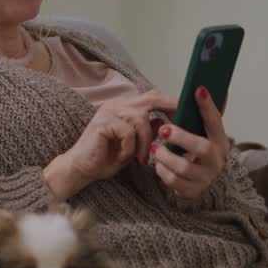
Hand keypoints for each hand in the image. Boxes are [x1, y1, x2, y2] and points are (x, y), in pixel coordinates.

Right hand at [45, 90, 176, 200]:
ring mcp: (109, 111)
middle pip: (150, 98)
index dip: (170, 104)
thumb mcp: (134, 146)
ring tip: (141, 158)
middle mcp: (117, 105)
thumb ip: (148, 132)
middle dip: (169, 109)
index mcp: (125, 107)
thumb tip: (164, 123)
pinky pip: (128, 132)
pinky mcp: (103, 123)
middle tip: (181, 125)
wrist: (81, 169)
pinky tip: (125, 157)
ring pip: (141, 118)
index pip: (152, 98)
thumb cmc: (106, 158)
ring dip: (145, 141)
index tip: (186, 115)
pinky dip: (130, 147)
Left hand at [150, 86, 229, 198]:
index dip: (207, 105)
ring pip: (184, 167)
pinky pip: (174, 182)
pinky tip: (159, 164)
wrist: (202, 181)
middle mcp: (216, 159)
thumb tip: (202, 88)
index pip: (215, 120)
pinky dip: (162, 171)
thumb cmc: (198, 151)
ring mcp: (206, 177)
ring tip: (156, 149)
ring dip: (165, 156)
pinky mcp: (193, 190)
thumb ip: (200, 116)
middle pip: (201, 148)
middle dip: (181, 137)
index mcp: (219, 140)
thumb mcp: (202, 134)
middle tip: (163, 129)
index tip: (198, 89)